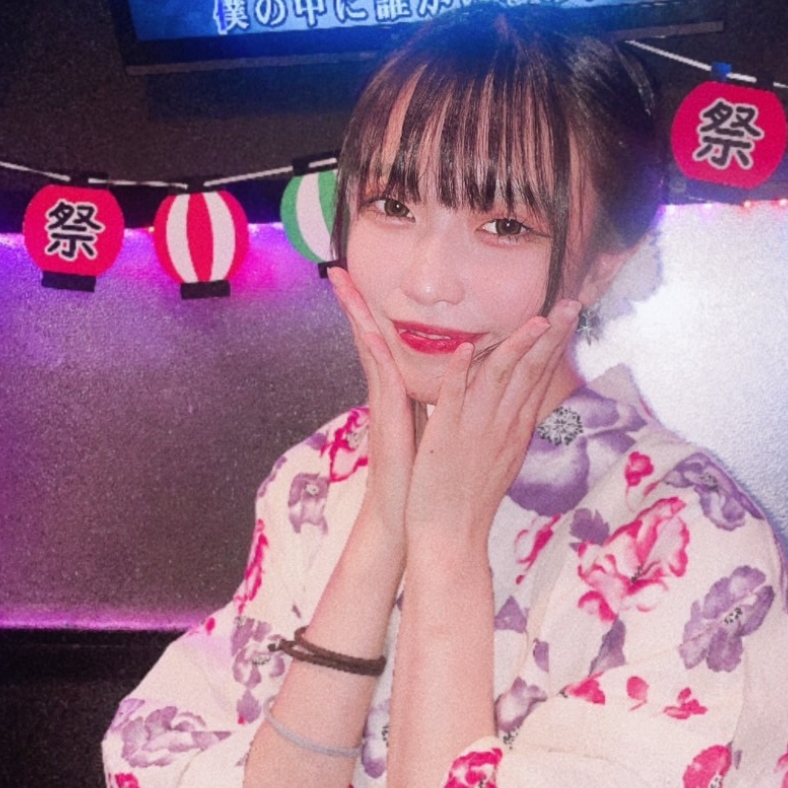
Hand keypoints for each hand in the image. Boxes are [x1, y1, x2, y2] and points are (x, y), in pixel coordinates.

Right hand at [329, 266, 417, 546]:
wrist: (411, 516)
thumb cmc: (423, 476)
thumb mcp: (433, 428)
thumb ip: (437, 402)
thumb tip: (451, 382)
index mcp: (400, 393)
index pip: (385, 343)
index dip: (374, 313)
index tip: (361, 284)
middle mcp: (387, 394)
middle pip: (368, 337)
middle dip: (354, 304)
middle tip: (336, 271)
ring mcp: (384, 405)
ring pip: (369, 349)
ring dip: (356, 316)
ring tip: (340, 284)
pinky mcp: (388, 420)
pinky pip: (382, 381)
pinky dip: (375, 355)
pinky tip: (369, 332)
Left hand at [405, 297, 580, 548]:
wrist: (452, 535)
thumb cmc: (471, 498)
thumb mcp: (503, 458)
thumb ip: (511, 425)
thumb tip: (522, 402)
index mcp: (515, 428)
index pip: (540, 377)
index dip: (555, 343)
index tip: (568, 315)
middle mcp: (502, 426)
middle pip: (531, 372)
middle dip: (551, 336)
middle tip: (569, 304)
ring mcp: (475, 430)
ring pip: (500, 379)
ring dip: (516, 346)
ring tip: (535, 319)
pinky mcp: (445, 437)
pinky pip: (453, 399)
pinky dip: (459, 373)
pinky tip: (464, 348)